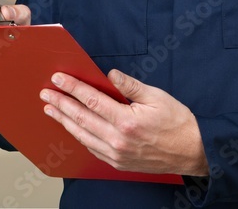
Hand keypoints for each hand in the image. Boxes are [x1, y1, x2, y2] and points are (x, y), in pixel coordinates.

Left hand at [40, 69, 207, 175]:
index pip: (92, 100)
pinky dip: (79, 136)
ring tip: (51, 110)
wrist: (191, 151)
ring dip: (64, 121)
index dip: (73, 88)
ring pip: (82, 135)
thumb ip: (131, 86)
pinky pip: (92, 148)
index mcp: (127, 121)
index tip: (60, 79)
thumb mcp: (158, 97)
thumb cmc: (178, 122)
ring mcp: (115, 154)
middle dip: (61, 104)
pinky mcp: (117, 163)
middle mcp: (117, 140)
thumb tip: (110, 75)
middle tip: (46, 93)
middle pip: (81, 118)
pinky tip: (73, 128)